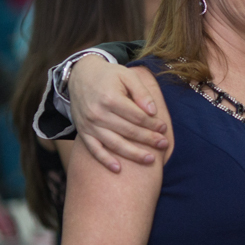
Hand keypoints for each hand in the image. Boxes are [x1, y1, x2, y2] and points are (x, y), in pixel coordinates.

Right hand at [69, 56, 166, 171]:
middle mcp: (98, 113)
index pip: (137, 116)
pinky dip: (104, 160)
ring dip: (133, 154)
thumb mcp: (127, 75)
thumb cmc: (109, 76)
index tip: (164, 128)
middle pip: (128, 131)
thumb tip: (152, 112)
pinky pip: (94, 149)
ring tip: (150, 160)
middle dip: (148, 139)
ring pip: (114, 144)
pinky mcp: (83, 132)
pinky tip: (118, 169)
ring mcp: (89, 125)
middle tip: (164, 145)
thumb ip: (141, 92)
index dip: (152, 124)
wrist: (80, 76)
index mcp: (110, 98)